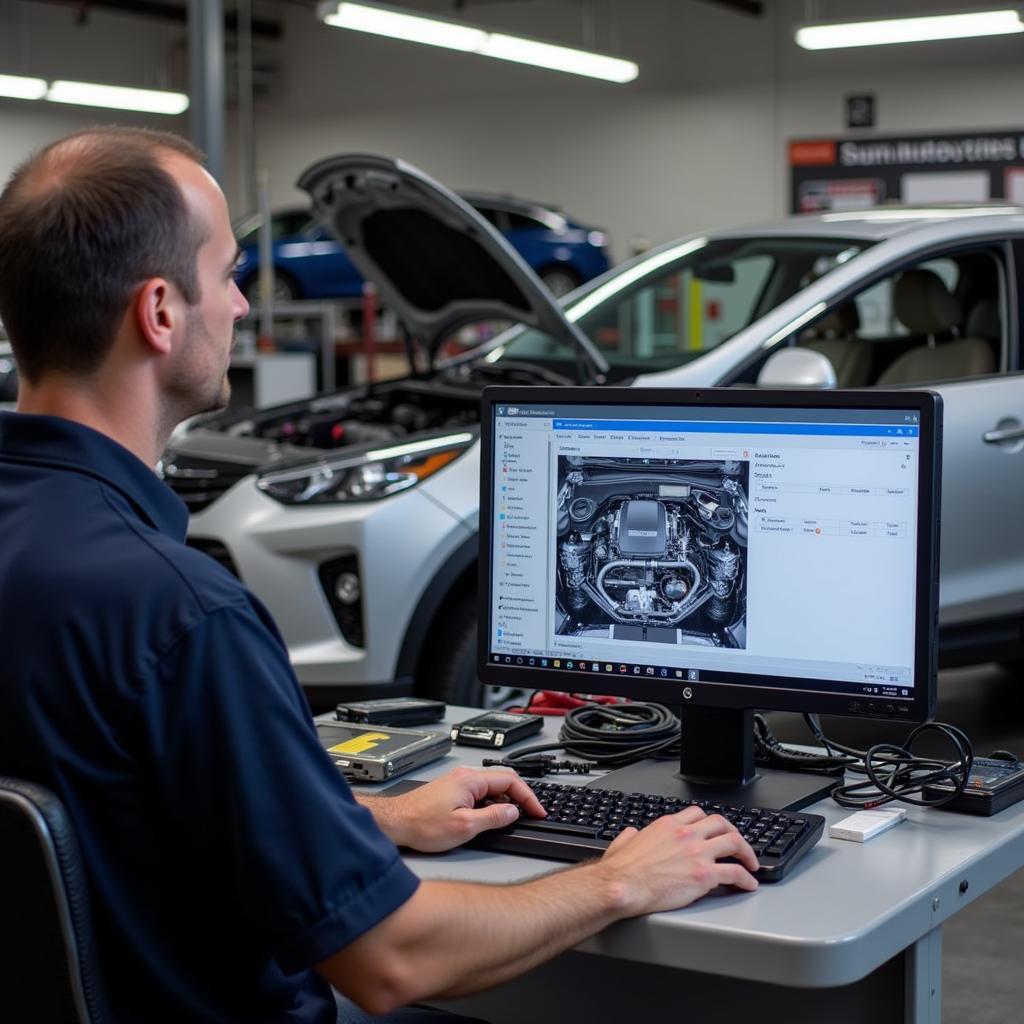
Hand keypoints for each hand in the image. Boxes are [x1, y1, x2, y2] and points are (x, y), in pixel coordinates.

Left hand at [370, 766, 545, 852]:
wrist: (395, 823)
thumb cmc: (422, 824)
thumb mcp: (465, 826)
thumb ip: (493, 817)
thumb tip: (513, 812)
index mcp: (471, 780)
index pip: (511, 780)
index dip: (529, 797)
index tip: (538, 811)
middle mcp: (465, 776)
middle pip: (503, 780)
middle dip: (521, 796)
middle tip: (532, 813)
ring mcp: (458, 782)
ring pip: (491, 786)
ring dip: (505, 800)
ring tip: (512, 819)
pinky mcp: (451, 790)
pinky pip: (480, 792)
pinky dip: (491, 802)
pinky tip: (490, 817)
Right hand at [595, 806, 758, 914]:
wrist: (623, 885)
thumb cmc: (621, 870)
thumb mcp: (623, 842)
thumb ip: (631, 836)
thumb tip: (631, 834)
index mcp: (668, 825)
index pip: (698, 814)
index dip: (710, 822)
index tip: (715, 831)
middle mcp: (686, 834)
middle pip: (720, 823)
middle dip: (734, 833)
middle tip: (739, 845)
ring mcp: (697, 853)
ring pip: (734, 842)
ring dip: (747, 853)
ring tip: (751, 864)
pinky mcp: (705, 875)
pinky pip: (735, 873)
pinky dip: (746, 878)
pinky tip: (749, 884)